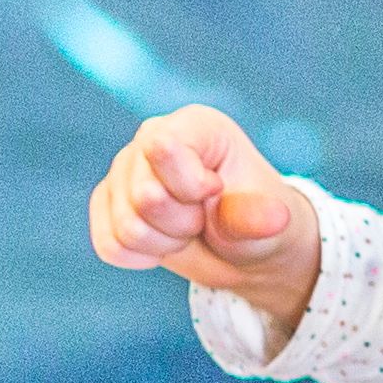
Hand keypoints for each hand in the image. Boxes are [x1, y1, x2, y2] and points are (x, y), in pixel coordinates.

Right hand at [91, 104, 324, 340]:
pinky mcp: (106, 204)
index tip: (216, 190)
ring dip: (164, 242)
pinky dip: (141, 256)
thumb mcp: (264, 221)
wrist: (239, 250)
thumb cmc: (255, 222)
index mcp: (195, 125)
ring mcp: (123, 171)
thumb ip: (254, 217)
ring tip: (188, 228)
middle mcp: (151, 138)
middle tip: (204, 218)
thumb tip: (277, 218)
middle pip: (144, 197)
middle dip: (181, 223)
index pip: (162, 147)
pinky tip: (163, 242)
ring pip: (126, 227)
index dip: (190, 186)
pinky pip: (109, 245)